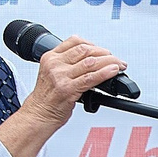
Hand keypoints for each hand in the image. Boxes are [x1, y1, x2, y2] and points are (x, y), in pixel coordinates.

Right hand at [0, 36, 132, 156]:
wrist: (38, 115)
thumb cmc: (47, 98)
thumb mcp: (52, 73)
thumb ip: (68, 64)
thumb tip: (92, 60)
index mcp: (50, 57)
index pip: (75, 41)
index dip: (93, 44)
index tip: (102, 51)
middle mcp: (55, 64)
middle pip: (85, 50)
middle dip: (104, 53)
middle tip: (115, 59)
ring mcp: (60, 76)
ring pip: (91, 62)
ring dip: (109, 62)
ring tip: (119, 65)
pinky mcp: (68, 89)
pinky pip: (91, 78)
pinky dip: (105, 73)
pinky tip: (113, 71)